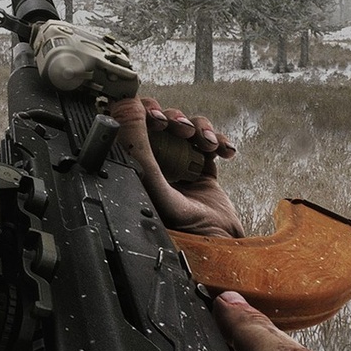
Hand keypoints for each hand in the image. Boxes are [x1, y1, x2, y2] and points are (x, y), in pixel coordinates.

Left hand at [108, 97, 244, 237]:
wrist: (218, 247)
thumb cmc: (178, 226)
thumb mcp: (151, 180)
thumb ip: (136, 141)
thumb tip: (125, 103)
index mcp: (135, 166)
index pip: (132, 125)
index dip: (144, 113)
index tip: (156, 117)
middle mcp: (155, 163)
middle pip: (161, 121)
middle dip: (174, 118)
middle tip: (180, 128)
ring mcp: (180, 165)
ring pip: (187, 127)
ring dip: (200, 127)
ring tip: (206, 143)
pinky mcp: (204, 169)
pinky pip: (210, 141)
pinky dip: (219, 140)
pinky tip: (225, 152)